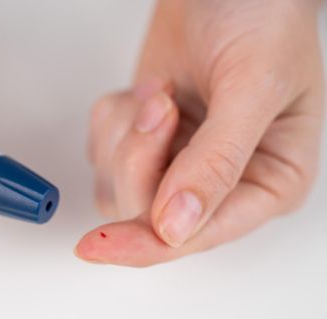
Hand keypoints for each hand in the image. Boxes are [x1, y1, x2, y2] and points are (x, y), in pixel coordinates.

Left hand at [76, 0, 324, 266]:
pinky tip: (145, 95)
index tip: (100, 246)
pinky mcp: (146, 143)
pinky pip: (103, 154)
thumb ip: (217, 161)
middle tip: (160, 104)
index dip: (147, 244)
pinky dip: (112, 122)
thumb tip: (176, 226)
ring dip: (125, 137)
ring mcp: (178, 164)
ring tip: (159, 94)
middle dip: (139, 158)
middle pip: (148, 213)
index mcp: (268, 183)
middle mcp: (221, 183)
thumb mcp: (253, 87)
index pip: (200, 235)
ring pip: (119, 186)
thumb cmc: (264, 19)